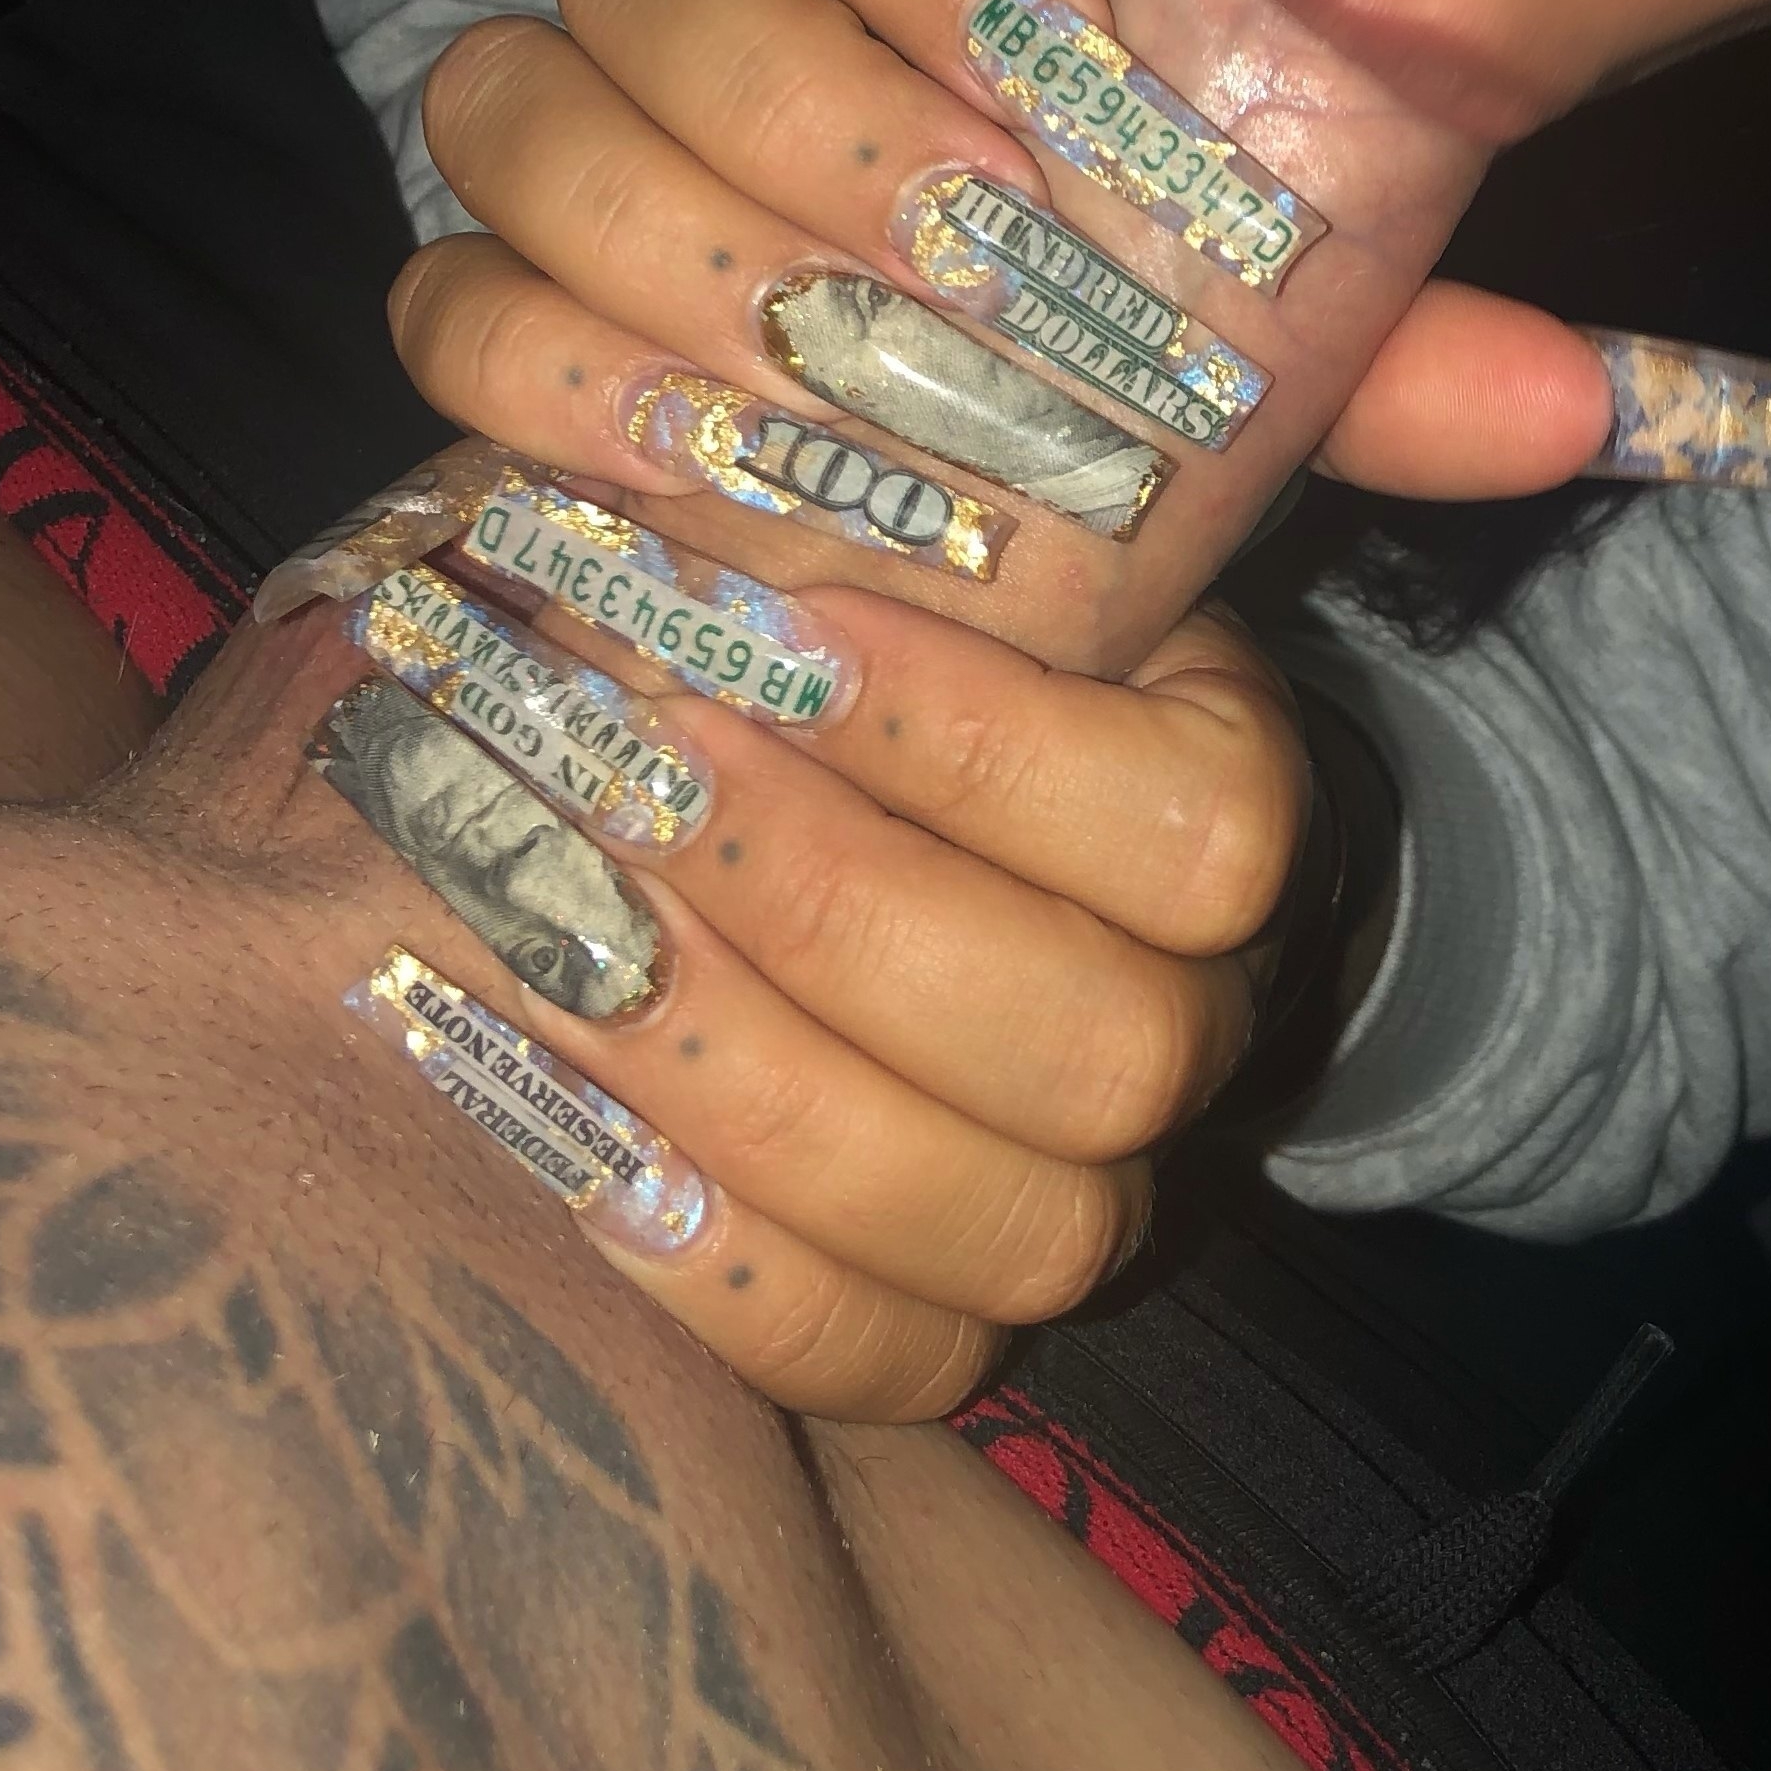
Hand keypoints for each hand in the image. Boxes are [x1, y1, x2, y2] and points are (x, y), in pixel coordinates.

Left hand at [281, 500, 1308, 1422]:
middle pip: (1104, 1050)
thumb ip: (991, 473)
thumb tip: (1184, 413)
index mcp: (1216, 819)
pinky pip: (886, 1356)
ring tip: (553, 929)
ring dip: (754, 1077)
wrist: (725, 783)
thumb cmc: (808, 621)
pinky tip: (565, 1130)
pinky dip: (722, 1266)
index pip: (1197, 844)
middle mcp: (1177, 1024)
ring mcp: (1075, 1192)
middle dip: (838, 907)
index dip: (977, 753)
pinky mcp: (948, 1316)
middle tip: (621, 773)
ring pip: (1013, 1230)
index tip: (769, 632)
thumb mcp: (902, 516)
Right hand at [389, 0, 1610, 682]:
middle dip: (800, 102)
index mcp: (886, 7)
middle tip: (960, 251)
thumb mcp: (1254, 398)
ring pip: (511, 102)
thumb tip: (1595, 406)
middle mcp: (706, 66)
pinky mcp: (504, 355)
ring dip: (684, 239)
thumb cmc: (1095, 461)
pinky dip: (563, 381)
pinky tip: (714, 466)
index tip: (1051, 68)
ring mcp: (579, 207)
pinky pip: (449, 311)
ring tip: (849, 377)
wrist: (928, 607)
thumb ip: (1383, 354)